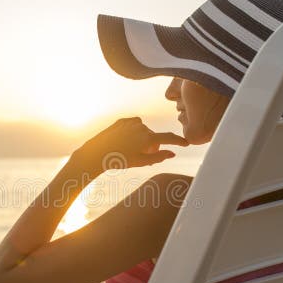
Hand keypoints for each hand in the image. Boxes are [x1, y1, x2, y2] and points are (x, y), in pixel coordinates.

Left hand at [73, 117, 187, 172]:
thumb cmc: (119, 160)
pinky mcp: (122, 121)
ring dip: (142, 139)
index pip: (168, 138)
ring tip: (131, 150)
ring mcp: (131, 123)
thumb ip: (159, 157)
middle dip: (152, 146)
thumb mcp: (141, 162)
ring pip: (143, 131)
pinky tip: (126, 140)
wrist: (96, 153)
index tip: (186, 143)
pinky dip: (133, 131)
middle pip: (154, 137)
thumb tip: (172, 153)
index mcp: (148, 138)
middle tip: (143, 158)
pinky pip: (133, 125)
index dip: (178, 141)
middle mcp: (141, 127)